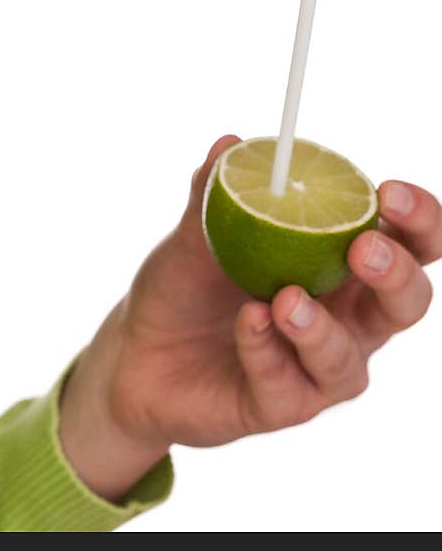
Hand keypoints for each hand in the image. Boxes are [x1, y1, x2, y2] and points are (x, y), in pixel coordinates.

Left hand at [58, 134, 440, 495]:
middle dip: (394, 274)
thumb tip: (229, 143)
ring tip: (285, 298)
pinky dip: (265, 350)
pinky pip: (286, 386)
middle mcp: (345, 320)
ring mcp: (316, 369)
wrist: (135, 352)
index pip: (409, 243)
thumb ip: (214, 191)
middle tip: (361, 249)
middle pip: (407, 302)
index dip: (417, 219)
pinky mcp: (282, 407)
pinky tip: (245, 323)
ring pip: (349, 360)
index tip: (388, 191)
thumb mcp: (194, 232)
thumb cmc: (186, 286)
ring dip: (321, 327)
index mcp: (341, 266)